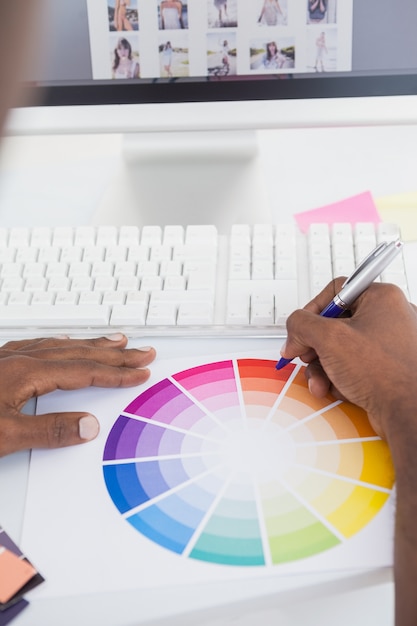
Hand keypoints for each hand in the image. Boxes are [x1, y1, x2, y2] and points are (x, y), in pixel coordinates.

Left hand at [0, 334, 155, 456]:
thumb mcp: (5, 436)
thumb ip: (49, 431)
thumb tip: (89, 427)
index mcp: (26, 373)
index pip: (84, 371)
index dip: (116, 373)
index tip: (140, 372)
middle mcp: (20, 360)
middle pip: (79, 353)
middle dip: (115, 354)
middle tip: (142, 352)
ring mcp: (9, 359)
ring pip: (61, 346)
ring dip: (92, 344)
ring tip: (115, 341)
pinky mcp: (0, 363)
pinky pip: (41, 345)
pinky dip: (63, 344)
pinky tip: (64, 342)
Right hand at [280, 280, 416, 439]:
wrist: (410, 413)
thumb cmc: (386, 373)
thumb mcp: (329, 338)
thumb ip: (302, 325)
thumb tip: (294, 326)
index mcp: (382, 298)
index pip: (335, 292)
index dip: (311, 311)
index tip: (299, 330)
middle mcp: (389, 318)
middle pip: (335, 324)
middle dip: (315, 347)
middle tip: (306, 356)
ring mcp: (389, 345)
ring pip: (341, 349)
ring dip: (323, 368)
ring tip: (321, 382)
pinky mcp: (387, 368)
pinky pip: (353, 367)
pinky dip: (340, 379)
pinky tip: (340, 389)